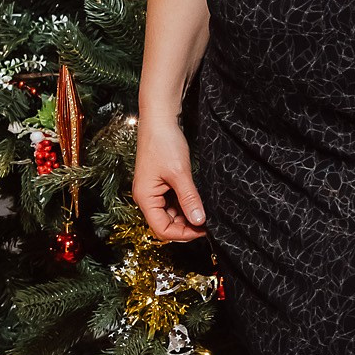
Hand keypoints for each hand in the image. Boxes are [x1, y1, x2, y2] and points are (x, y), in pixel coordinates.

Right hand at [133, 113, 207, 242]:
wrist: (159, 120)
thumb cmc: (164, 144)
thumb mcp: (180, 173)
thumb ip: (189, 198)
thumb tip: (199, 221)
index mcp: (145, 198)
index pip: (162, 230)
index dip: (182, 234)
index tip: (203, 230)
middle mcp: (146, 198)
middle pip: (165, 224)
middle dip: (186, 227)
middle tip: (208, 224)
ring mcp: (153, 191)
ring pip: (170, 214)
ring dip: (186, 217)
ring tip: (205, 214)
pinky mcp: (160, 184)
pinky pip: (172, 203)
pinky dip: (184, 206)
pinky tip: (198, 203)